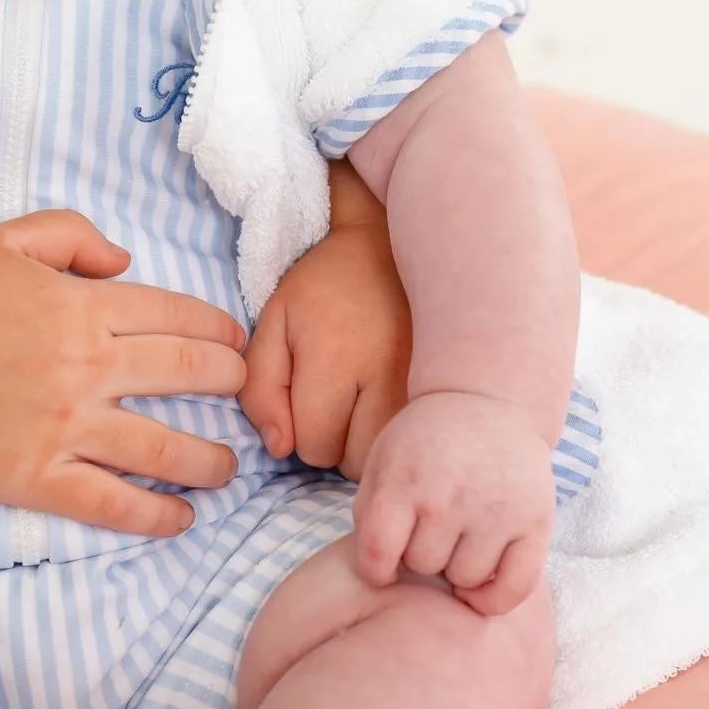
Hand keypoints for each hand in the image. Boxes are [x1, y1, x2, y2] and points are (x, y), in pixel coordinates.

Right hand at [0, 210, 246, 539]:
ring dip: (209, 459)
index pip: (175, 315)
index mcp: (82, 307)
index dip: (218, 328)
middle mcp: (87, 367)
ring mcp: (67, 427)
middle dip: (229, 383)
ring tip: (229, 469)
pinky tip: (181, 518)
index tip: (236, 341)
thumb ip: (70, 234)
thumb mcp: (1, 241)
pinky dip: (154, 515)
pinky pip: (112, 502)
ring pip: (163, 447)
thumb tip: (125, 262)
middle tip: (244, 393)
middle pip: (186, 374)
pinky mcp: (40, 477)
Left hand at [242, 214, 410, 476]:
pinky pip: (420, 439)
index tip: (309, 398)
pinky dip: (399, 432)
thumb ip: (261, 389)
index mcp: (335, 356)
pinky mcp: (447, 381)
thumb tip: (279, 448)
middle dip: (339, 445)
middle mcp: (386, 372)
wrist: (387, 246)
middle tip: (338, 403)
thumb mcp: (274, 324)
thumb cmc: (323, 287)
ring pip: (391, 456)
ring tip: (364, 404)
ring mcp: (425, 379)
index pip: (314, 446)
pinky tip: (390, 403)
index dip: (302, 433)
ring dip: (370, 444)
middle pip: (355, 462)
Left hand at [352, 391, 554, 615]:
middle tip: (429, 531)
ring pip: (465, 580)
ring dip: (456, 570)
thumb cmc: (426, 442)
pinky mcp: (535, 521)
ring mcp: (496, 510)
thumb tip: (380, 571)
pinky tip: (479, 584)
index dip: (376, 569)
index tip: (384, 564)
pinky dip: (493, 599)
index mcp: (404, 480)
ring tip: (456, 540)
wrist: (486, 402)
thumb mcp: (381, 460)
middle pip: (423, 566)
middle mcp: (450, 496)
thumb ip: (369, 514)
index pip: (378, 552)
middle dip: (419, 555)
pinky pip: (513, 590)